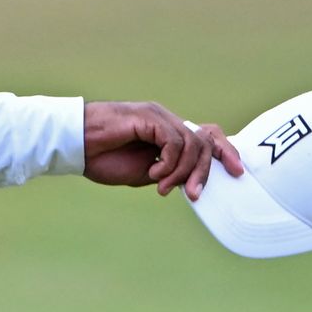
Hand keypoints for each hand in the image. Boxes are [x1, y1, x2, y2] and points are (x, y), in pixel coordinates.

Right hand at [82, 102, 243, 200]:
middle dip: (206, 171)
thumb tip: (190, 182)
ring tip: (163, 186)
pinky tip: (153, 174)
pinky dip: (168, 163)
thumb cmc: (102, 158)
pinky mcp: (147, 118)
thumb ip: (167, 172)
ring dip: (183, 172)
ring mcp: (158, 117)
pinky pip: (173, 142)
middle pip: (205, 141)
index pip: (206, 135)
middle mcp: (166, 120)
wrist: (74, 145)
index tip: (237, 172)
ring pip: (192, 144)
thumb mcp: (143, 172)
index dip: (225, 150)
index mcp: (167, 132)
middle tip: (193, 194)